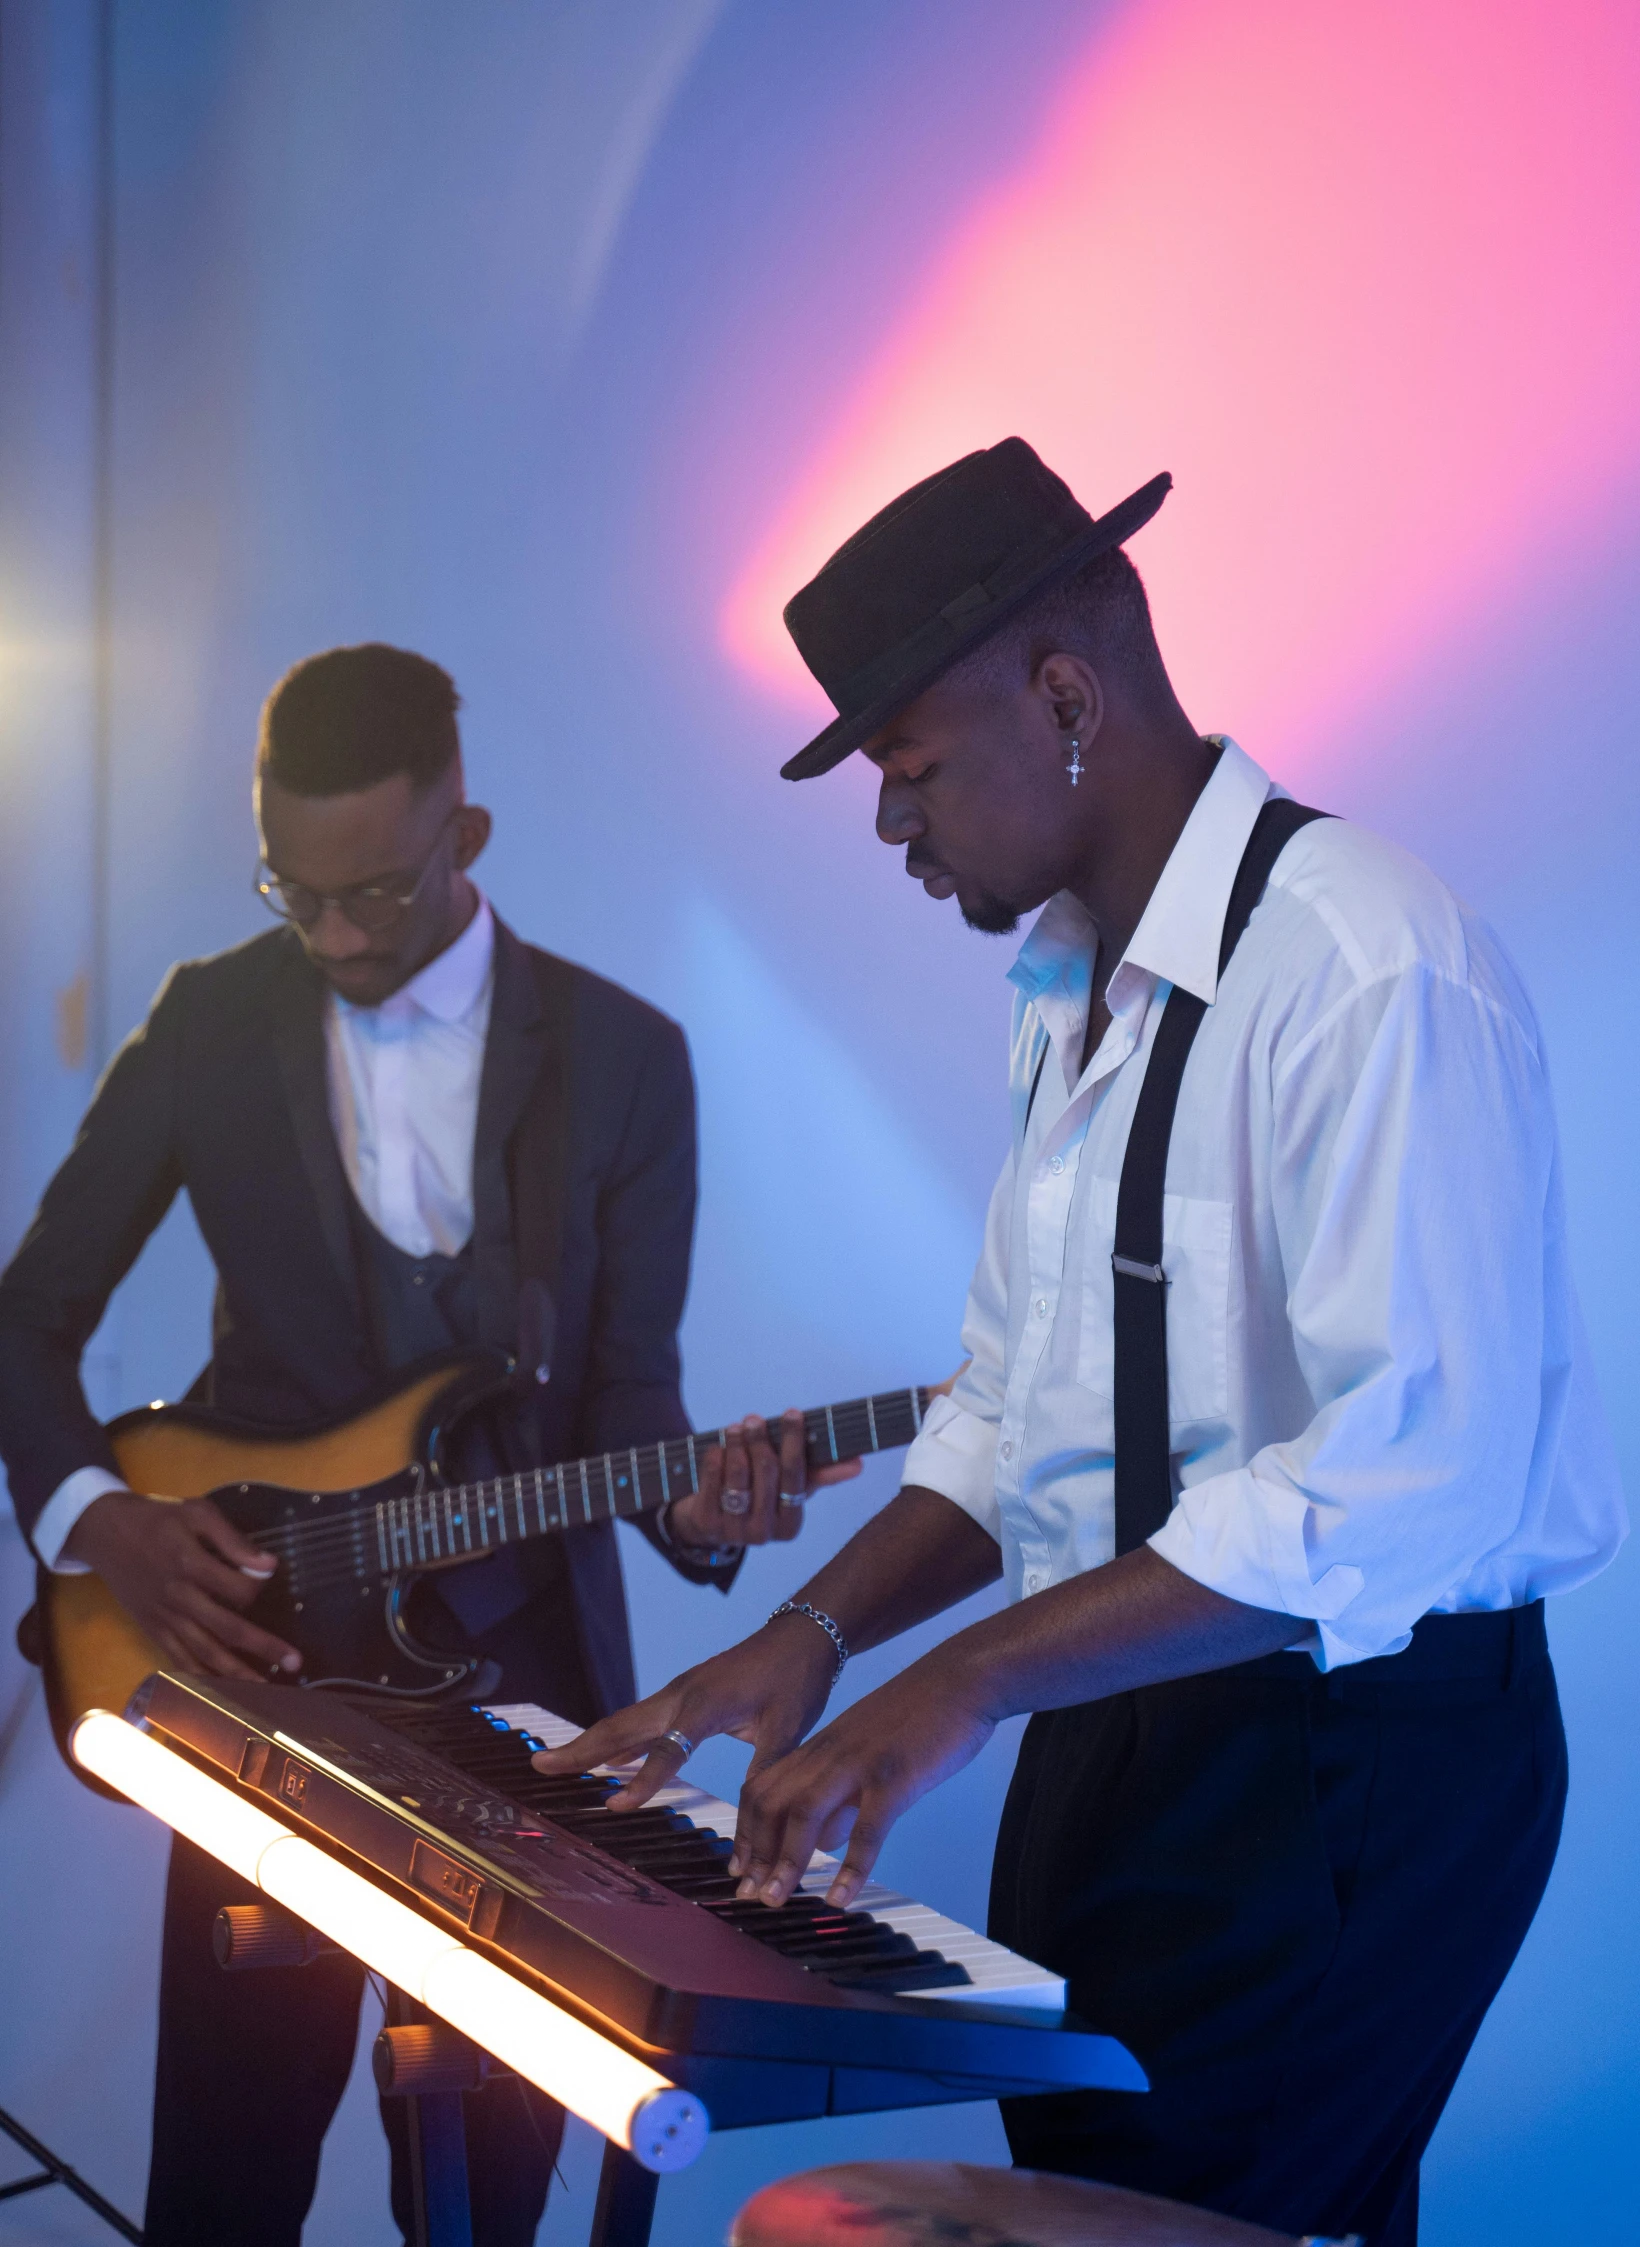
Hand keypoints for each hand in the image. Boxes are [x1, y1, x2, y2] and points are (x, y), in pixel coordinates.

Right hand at [63, 1490, 301, 1679]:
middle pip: (226, 1629)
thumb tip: (268, 1564)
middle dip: (263, 1647)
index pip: (238, 1589)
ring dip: (236, 1674)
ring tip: (265, 1691)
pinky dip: (200, 1679)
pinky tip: (220, 1694)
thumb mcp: (196, 1513)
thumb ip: (232, 1539)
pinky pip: (178, 1660)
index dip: (259, 1585)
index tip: (272, 1575)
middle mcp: (178, 1598)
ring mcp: (164, 1618)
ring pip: (204, 1653)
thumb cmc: (157, 1519)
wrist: (105, 1532)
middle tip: (295, 1663)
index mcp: (190, 1565)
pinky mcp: (153, 1630)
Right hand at [530, 1609, 839, 1803]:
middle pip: (623, 1726)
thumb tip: (755, 1831)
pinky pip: (642, 1720)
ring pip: (626, 1721)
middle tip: (539, 1768)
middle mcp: (683, 1693)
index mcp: (708, 1702)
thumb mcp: (789, 1731)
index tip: (614, 1807)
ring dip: (590, 1743)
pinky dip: (617, 1739)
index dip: (643, 1781)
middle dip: (581, 1749)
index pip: (669, 1748)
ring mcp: (679, 1691)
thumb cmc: (798, 1681)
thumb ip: (765, 1776)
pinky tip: (608, 1759)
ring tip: (553, 1763)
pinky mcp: (684, 1694)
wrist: (803, 1636)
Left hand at [666, 1410, 860, 1548]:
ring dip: (737, 1446)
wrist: (712, 1524)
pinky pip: (712, 1484)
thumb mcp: (790, 1489)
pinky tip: (719, 1446)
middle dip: (761, 1440)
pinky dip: (715, 1461)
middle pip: (766, 1474)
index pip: (796, 1477)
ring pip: (739, 1478)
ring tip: (736, 1427)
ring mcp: (733, 1530)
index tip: (793, 1413)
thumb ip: (821, 1474)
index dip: (794, 1442)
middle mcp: (764, 1533)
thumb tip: (859, 1464)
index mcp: (791, 1525)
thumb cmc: (761, 1497)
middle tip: (754, 1418)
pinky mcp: (707, 1524)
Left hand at [728, 1658, 994, 1909]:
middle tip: (752, 1896)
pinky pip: (867, 1829)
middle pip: (771, 1802)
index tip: (741, 1872)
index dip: (746, 1832)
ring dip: (786, 1861)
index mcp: (821, 1747)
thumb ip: (843, 1796)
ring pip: (804, 1812)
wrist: (961, 1679)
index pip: (763, 1789)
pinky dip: (850, 1868)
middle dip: (756, 1853)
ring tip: (777, 1900)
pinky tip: (840, 1898)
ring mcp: (859, 1763)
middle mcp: (829, 1753)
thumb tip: (824, 1840)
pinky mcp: (894, 1776)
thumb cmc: (920, 1718)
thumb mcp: (867, 1754)